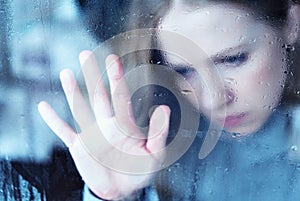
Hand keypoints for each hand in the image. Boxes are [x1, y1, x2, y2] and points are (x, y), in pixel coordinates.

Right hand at [38, 50, 170, 199]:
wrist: (123, 190)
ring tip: (65, 72)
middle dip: (92, 75)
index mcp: (124, 125)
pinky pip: (63, 131)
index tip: (112, 59)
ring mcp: (91, 135)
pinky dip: (53, 120)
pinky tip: (43, 107)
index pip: (120, 97)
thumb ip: (159, 133)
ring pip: (80, 109)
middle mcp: (106, 125)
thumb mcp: (155, 154)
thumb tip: (164, 108)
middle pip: (98, 96)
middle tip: (85, 54)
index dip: (116, 78)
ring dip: (72, 92)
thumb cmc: (140, 172)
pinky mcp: (79, 148)